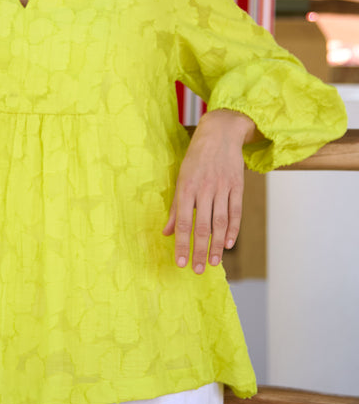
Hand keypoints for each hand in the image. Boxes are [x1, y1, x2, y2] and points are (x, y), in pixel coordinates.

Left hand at [162, 110, 256, 273]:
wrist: (220, 132)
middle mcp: (205, 189)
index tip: (179, 262)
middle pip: (202, 227)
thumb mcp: (181, 178)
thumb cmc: (196, 158)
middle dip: (199, 251)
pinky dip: (233, 229)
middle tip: (198, 270)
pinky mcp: (237, 186)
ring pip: (220, 222)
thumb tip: (166, 232)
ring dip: (217, 246)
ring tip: (214, 263)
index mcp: (186, 187)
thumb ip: (175, 207)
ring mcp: (223, 187)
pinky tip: (228, 244)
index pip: (183, 222)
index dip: (181, 244)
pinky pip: (236, 212)